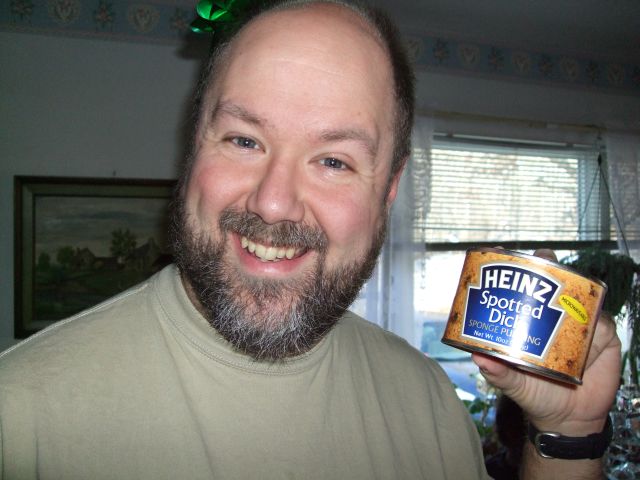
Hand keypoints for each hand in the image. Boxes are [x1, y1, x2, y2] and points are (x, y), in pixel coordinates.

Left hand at [472, 249, 621, 434]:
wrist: (569, 418)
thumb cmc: (536, 393)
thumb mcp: (514, 385)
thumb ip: (498, 374)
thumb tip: (479, 359)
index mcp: (526, 320)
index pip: (516, 286)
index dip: (510, 266)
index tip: (500, 251)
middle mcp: (552, 314)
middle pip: (551, 278)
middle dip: (545, 261)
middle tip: (541, 256)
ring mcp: (579, 322)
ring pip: (581, 297)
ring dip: (575, 289)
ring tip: (567, 292)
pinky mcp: (603, 337)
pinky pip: (602, 326)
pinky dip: (595, 331)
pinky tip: (587, 346)